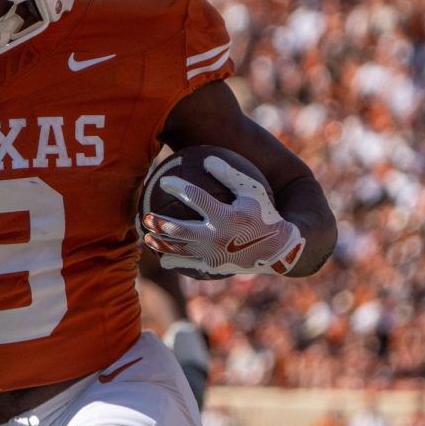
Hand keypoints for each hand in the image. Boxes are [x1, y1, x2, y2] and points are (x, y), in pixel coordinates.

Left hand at [139, 155, 304, 275]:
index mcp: (226, 216)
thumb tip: (207, 159)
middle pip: (178, 229)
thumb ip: (230, 175)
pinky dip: (173, 261)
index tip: (164, 181)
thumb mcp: (253, 191)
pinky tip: (162, 258)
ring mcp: (213, 255)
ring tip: (146, 236)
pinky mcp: (213, 266)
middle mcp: (216, 237)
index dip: (177, 187)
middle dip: (158, 223)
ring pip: (179, 249)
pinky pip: (188, 264)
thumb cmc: (265, 214)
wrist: (279, 250)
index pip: (195, 198)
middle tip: (145, 216)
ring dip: (159, 243)